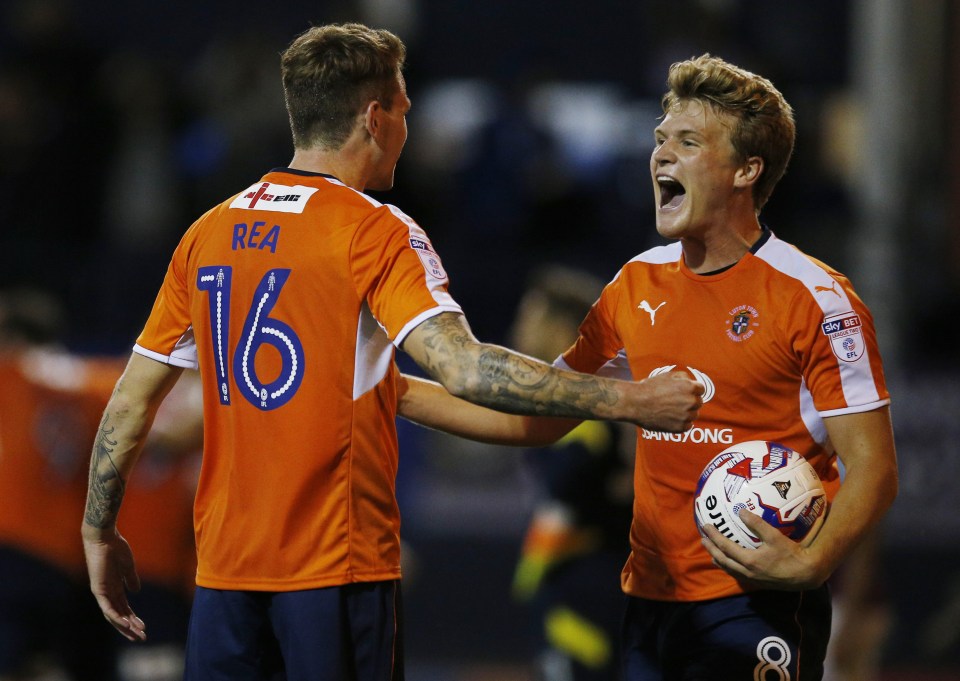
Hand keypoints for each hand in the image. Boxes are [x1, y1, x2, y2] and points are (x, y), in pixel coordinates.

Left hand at [82, 528, 145, 641]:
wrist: (105, 537)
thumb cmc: (116, 548)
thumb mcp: (128, 566)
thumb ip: (131, 579)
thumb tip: (136, 591)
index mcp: (114, 587)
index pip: (123, 608)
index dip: (133, 619)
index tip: (143, 627)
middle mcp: (107, 593)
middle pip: (119, 615)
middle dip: (130, 628)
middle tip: (141, 638)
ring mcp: (102, 592)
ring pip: (114, 616)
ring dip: (125, 626)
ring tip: (137, 634)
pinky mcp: (99, 590)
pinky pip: (108, 608)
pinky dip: (117, 617)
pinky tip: (128, 624)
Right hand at [630, 371, 702, 431]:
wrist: (635, 403)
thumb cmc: (650, 387)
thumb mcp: (667, 375)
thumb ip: (683, 377)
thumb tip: (691, 381)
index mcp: (690, 387)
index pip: (701, 389)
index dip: (692, 390)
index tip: (684, 392)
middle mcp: (691, 402)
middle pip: (698, 403)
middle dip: (690, 401)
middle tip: (675, 402)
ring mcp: (686, 416)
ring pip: (693, 415)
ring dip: (686, 413)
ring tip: (671, 410)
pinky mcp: (680, 428)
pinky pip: (687, 425)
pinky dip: (681, 423)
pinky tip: (670, 418)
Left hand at [700, 509, 826, 590]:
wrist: (806, 574)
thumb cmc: (791, 554)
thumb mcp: (774, 536)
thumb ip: (757, 524)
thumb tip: (741, 512)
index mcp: (749, 561)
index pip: (725, 547)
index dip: (713, 536)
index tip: (705, 526)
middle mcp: (747, 572)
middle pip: (722, 560)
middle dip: (711, 549)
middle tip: (703, 539)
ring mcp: (752, 579)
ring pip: (729, 570)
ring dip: (718, 560)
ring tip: (711, 553)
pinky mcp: (758, 583)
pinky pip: (737, 575)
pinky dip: (729, 568)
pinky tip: (730, 564)